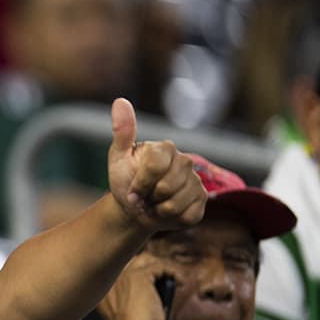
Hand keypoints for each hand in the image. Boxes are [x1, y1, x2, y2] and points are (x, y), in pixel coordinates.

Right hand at [97, 253, 171, 319]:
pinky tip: (181, 281)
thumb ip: (133, 306)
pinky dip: (172, 272)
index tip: (151, 283)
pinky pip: (159, 267)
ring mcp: (124, 276)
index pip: (120, 276)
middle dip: (147, 266)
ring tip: (172, 276)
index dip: (136, 276)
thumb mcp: (127, 318)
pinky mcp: (140, 276)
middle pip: (130, 262)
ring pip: (144, 260)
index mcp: (103, 293)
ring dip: (160, 266)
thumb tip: (153, 302)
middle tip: (162, 275)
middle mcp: (111, 280)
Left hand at [106, 98, 204, 232]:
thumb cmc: (125, 180)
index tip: (131, 190)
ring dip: (157, 210)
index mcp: (165, 148)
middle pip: (166, 187)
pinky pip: (187, 215)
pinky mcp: (202, 201)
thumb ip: (122, 132)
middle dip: (147, 198)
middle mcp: (184, 161)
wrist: (134, 207)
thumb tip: (120, 100)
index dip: (139, 184)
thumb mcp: (118, 158)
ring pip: (175, 203)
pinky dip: (171, 219)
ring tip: (153, 203)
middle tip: (143, 197)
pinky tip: (165, 211)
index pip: (154, 168)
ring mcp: (196, 181)